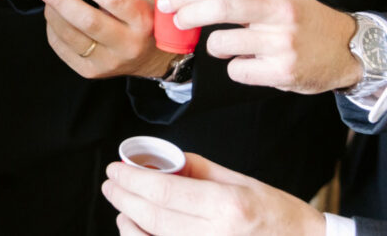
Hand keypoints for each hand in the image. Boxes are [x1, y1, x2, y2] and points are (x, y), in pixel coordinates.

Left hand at [36, 0, 171, 78]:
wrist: (151, 57)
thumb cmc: (140, 17)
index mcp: (143, 19)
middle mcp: (128, 44)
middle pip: (88, 21)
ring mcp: (109, 62)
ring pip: (71, 36)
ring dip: (53, 13)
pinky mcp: (91, 72)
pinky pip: (63, 49)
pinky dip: (53, 29)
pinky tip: (55, 16)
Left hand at [101, 153, 325, 235]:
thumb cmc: (281, 217)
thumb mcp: (243, 182)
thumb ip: (200, 171)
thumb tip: (164, 161)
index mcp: (227, 206)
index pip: (165, 193)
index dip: (133, 179)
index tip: (115, 168)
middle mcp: (216, 235)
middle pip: (154, 217)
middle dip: (124, 197)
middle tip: (109, 182)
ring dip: (129, 222)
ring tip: (120, 204)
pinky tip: (135, 228)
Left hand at [160, 0, 361, 93]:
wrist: (345, 48)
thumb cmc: (299, 19)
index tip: (166, 2)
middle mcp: (280, 11)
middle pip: (218, 8)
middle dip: (188, 15)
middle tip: (177, 21)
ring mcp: (282, 42)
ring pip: (221, 43)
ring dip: (216, 47)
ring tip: (231, 46)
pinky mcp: (283, 70)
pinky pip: (236, 71)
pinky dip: (236, 68)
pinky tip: (253, 63)